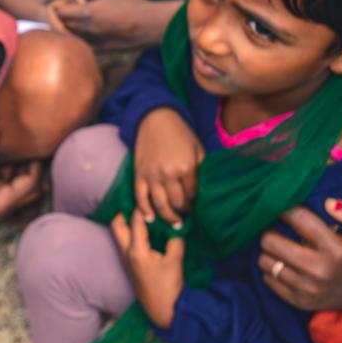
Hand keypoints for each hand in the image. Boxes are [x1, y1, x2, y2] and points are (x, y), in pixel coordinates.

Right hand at [0, 127, 43, 221]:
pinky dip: (10, 178)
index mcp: (3, 201)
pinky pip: (9, 190)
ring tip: (16, 154)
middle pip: (33, 191)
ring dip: (21, 174)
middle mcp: (4, 206)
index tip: (35, 147)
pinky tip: (1, 164)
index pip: (31, 183)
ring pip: (21, 191)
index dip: (36, 165)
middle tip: (29, 152)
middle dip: (34, 172)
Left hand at [49, 0, 177, 49]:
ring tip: (82, 18)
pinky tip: (90, 31)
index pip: (59, 12)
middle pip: (62, 25)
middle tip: (73, 9)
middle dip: (63, 17)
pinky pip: (83, 45)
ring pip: (71, 36)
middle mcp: (86, 29)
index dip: (59, 6)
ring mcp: (93, 40)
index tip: (66, 1)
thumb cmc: (132, 4)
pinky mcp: (101, 49)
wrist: (150, 25)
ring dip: (71, 28)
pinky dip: (81, 38)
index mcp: (86, 12)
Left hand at [111, 209, 183, 328]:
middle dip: (124, 212)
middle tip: (138, 202)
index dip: (143, 207)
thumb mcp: (176, 261)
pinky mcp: (128, 264)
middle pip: (117, 225)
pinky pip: (124, 242)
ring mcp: (125, 259)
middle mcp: (126, 253)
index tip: (149, 196)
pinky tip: (142, 229)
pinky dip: (129, 232)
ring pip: (118, 233)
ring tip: (140, 212)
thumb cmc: (170, 286)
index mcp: (137, 250)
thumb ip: (175, 240)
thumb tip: (175, 225)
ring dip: (126, 222)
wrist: (163, 310)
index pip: (136, 221)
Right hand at [133, 108, 202, 225]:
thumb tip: (202, 191)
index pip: (193, 195)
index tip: (197, 207)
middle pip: (178, 202)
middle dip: (184, 211)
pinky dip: (144, 210)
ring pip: (160, 204)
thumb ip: (200, 169)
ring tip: (175, 224)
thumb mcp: (198, 148)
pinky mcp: (139, 174)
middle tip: (187, 216)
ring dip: (168, 217)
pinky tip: (150, 219)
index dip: (196, 204)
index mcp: (186, 167)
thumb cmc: (180, 133)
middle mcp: (168, 173)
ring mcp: (152, 175)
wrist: (156, 118)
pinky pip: (140, 197)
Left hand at [258, 199, 341, 312]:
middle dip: (270, 230)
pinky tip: (284, 263)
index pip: (297, 218)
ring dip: (268, 250)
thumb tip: (330, 203)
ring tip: (279, 245)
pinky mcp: (299, 302)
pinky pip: (268, 279)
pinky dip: (271, 269)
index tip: (282, 205)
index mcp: (337, 249)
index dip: (285, 208)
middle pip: (270, 241)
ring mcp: (307, 289)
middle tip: (275, 227)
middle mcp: (320, 270)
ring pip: (264, 261)